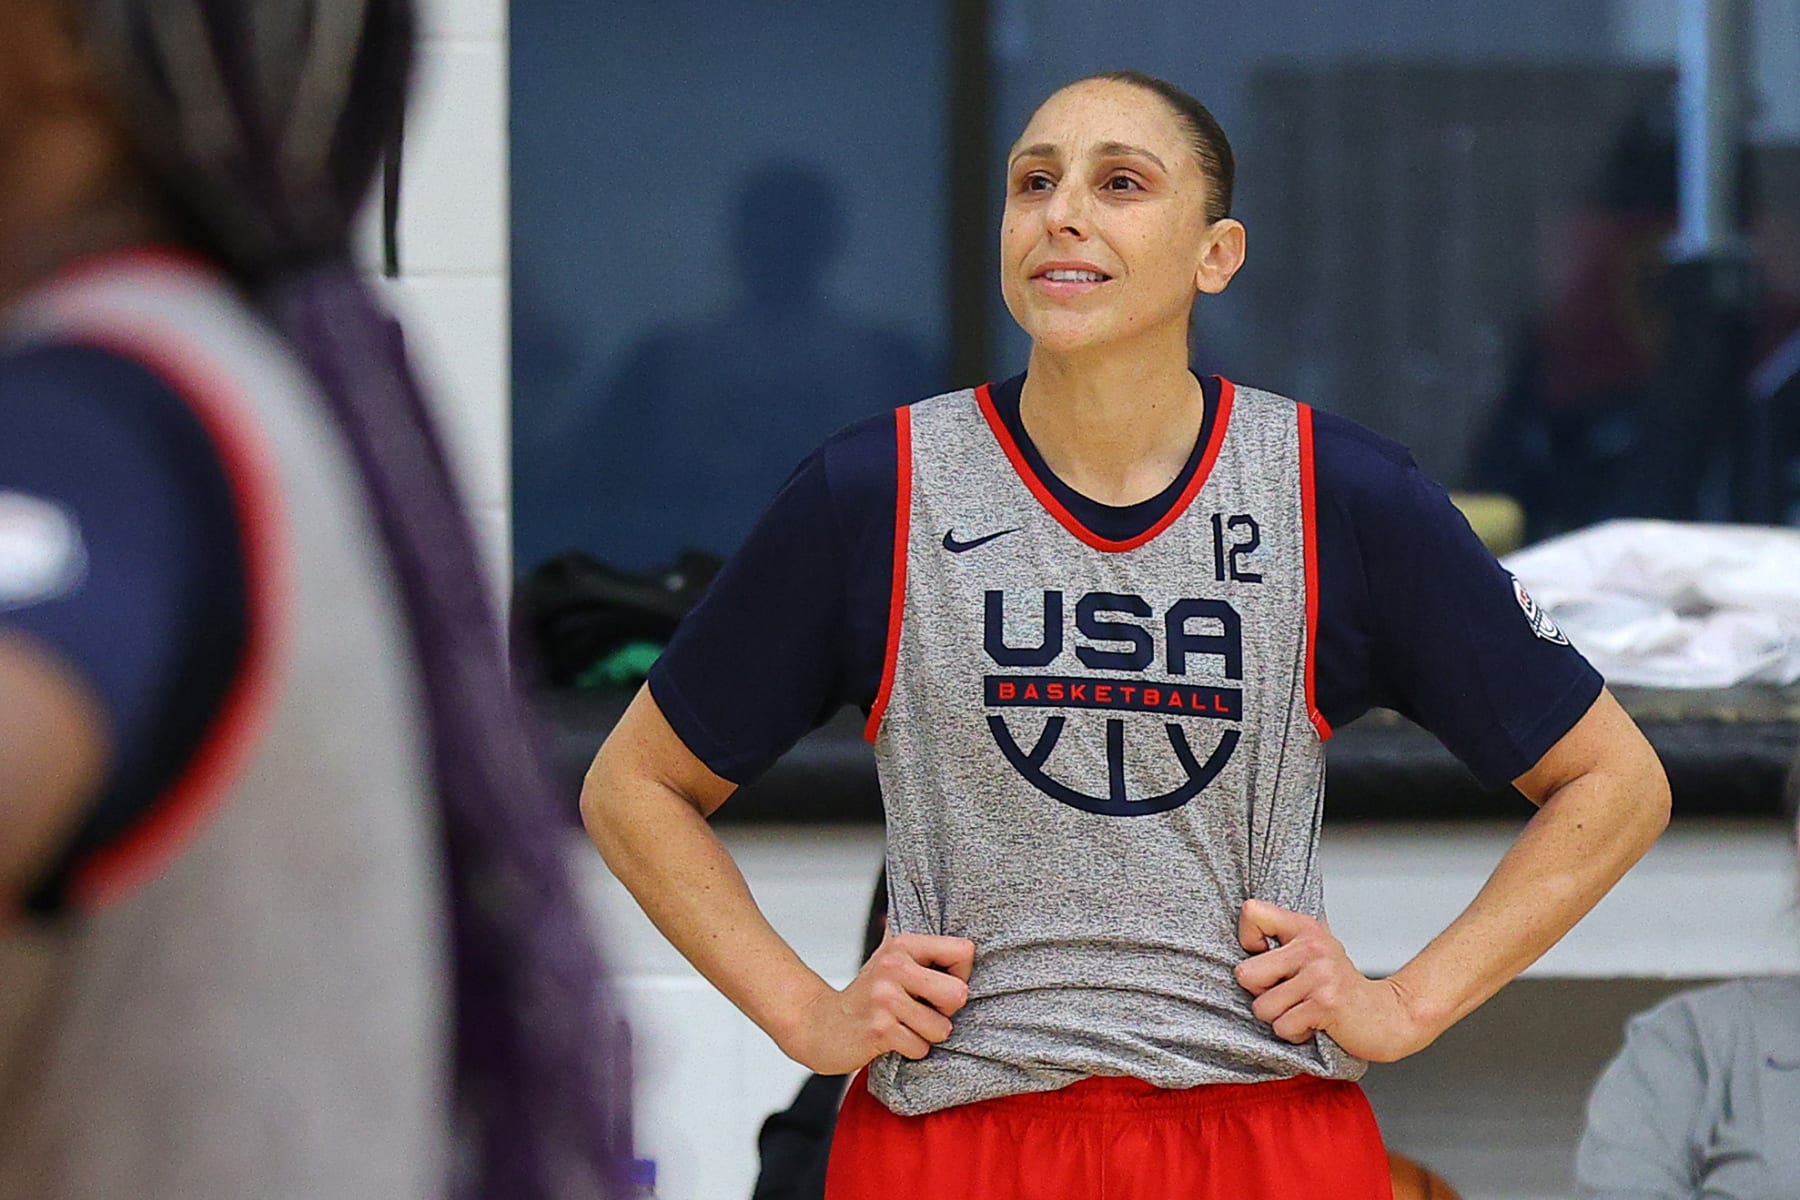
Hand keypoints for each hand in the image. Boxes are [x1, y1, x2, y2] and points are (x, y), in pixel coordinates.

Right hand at [781, 928, 975, 1075]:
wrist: (819, 1023)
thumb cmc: (865, 997)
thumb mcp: (891, 961)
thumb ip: (924, 951)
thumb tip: (968, 946)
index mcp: (903, 944)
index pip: (964, 951)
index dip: (960, 976)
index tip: (938, 986)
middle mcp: (893, 965)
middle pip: (958, 993)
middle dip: (946, 1011)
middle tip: (922, 1010)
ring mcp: (885, 997)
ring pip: (941, 1028)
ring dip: (926, 1035)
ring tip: (903, 1025)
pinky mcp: (879, 1029)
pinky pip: (920, 1048)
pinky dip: (910, 1050)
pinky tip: (891, 1039)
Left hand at [1234, 899, 1433, 1062]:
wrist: (1388, 1015)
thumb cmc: (1341, 988)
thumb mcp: (1312, 954)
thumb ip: (1279, 945)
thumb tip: (1240, 951)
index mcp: (1304, 928)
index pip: (1251, 912)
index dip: (1248, 939)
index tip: (1266, 955)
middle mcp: (1312, 946)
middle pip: (1245, 973)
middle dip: (1261, 995)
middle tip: (1290, 996)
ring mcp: (1320, 975)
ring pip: (1262, 1007)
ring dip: (1280, 1019)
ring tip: (1305, 1011)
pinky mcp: (1325, 1004)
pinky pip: (1283, 1027)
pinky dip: (1295, 1034)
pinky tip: (1315, 1025)